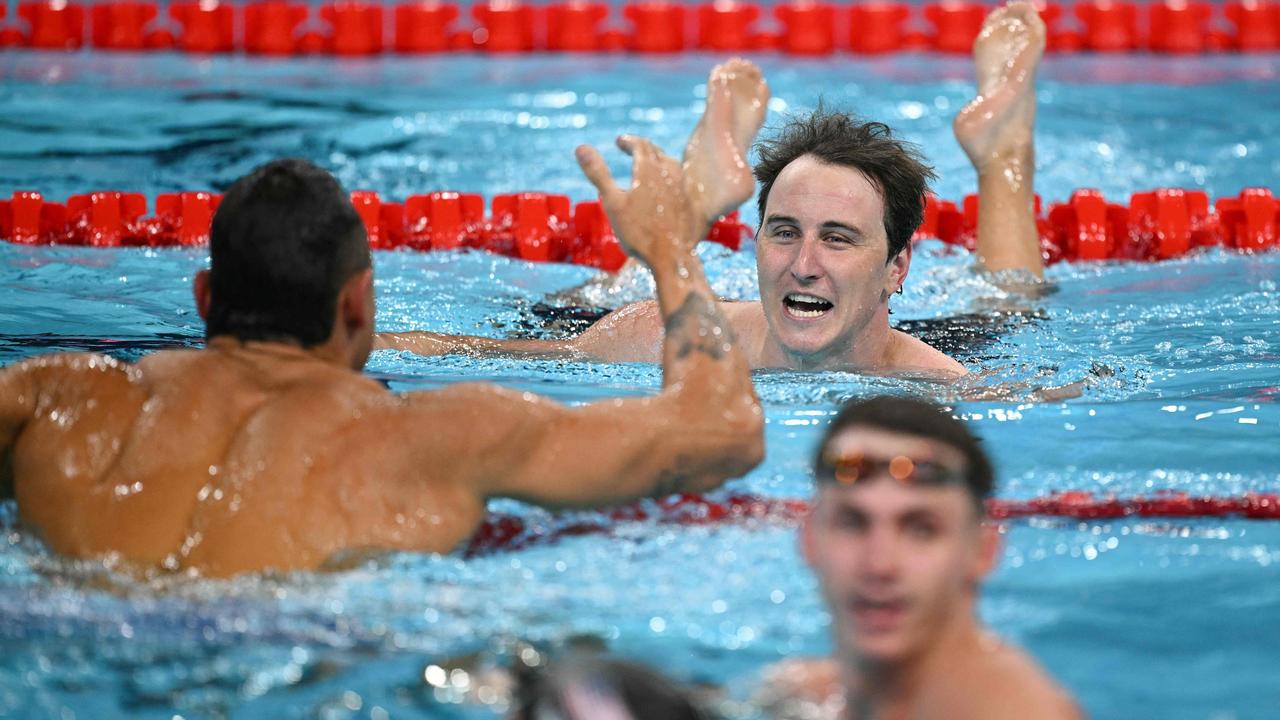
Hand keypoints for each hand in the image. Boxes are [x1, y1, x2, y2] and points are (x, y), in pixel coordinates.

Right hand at [576, 136, 699, 268]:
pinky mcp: (690, 202)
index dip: (629, 142)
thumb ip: (598, 173)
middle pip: (656, 152)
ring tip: (649, 163)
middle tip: (631, 148)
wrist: (672, 258)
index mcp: (649, 169)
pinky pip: (680, 180)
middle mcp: (670, 173)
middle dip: (642, 147)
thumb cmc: (639, 233)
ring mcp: (683, 188)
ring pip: (670, 164)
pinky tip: (666, 187)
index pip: (640, 145)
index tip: (619, 142)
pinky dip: (668, 175)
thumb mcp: (612, 202)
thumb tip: (580, 147)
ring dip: (657, 159)